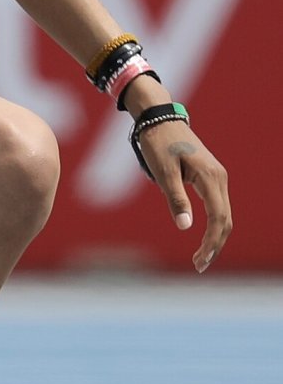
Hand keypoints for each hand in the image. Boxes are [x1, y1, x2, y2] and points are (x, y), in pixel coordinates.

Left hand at [138, 121, 231, 272]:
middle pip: (225, 219)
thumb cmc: (159, 143)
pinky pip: (217, 205)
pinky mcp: (210, 176)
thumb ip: (176, 199)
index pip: (218, 218)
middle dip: (215, 245)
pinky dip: (213, 224)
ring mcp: (217, 176)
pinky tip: (204, 236)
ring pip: (223, 213)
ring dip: (215, 236)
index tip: (199, 261)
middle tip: (199, 265)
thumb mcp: (164, 172)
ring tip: (201, 257)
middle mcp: (219, 177)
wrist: (159, 118)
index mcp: (210, 177)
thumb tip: (185, 227)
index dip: (211, 243)